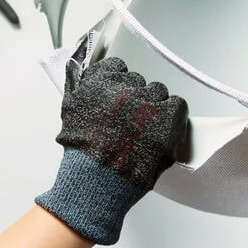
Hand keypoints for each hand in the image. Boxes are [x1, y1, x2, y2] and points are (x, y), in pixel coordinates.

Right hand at [36, 56, 188, 244]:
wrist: (97, 181)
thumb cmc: (83, 154)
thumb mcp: (70, 111)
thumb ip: (78, 85)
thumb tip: (80, 69)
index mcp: (99, 83)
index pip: (117, 66)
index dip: (120, 82)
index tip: (120, 94)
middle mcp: (123, 88)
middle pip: (138, 81)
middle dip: (136, 98)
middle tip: (131, 119)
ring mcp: (146, 102)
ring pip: (158, 93)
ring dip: (154, 107)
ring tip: (145, 128)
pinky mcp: (166, 118)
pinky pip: (177, 104)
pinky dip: (173, 116)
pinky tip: (163, 129)